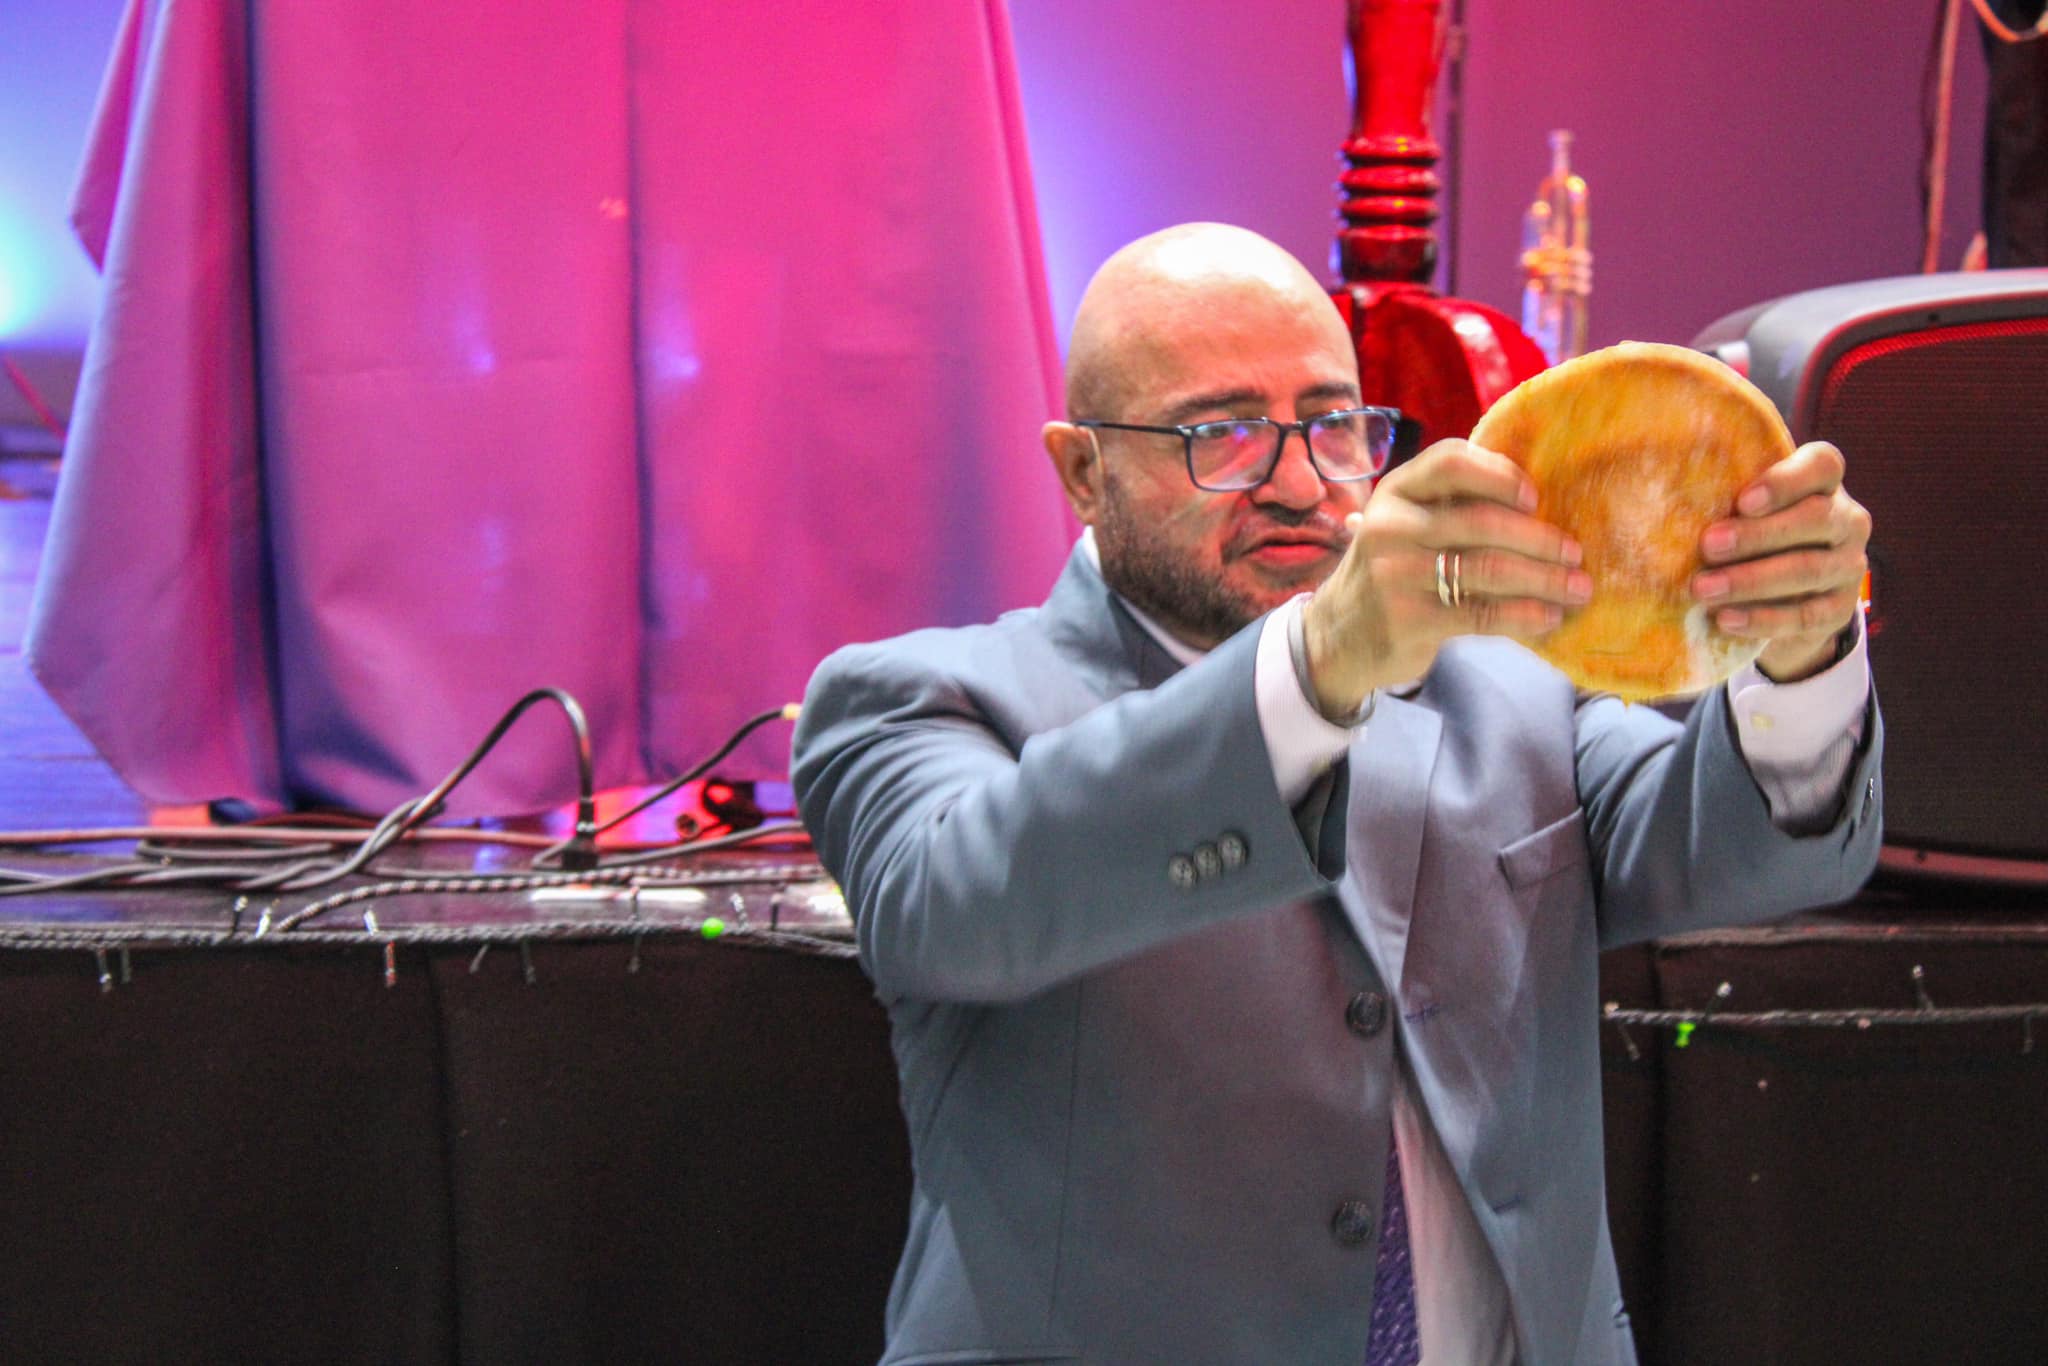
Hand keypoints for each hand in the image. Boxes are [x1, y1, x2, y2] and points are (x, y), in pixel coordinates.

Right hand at [1301, 439, 1589, 714]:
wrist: (1336, 636)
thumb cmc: (1393, 572)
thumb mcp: (1407, 527)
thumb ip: (1454, 507)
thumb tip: (1545, 504)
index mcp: (1396, 491)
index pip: (1451, 462)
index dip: (1501, 474)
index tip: (1536, 497)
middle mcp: (1390, 526)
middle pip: (1481, 521)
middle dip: (1539, 538)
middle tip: (1576, 552)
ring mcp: (1395, 573)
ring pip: (1489, 570)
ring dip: (1545, 580)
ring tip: (1578, 588)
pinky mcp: (1406, 619)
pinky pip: (1481, 614)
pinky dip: (1524, 617)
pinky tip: (1550, 618)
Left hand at [1689, 441, 1870, 681]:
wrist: (1785, 601)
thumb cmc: (1752, 539)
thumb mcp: (1744, 513)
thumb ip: (1723, 497)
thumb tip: (1659, 490)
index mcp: (1824, 484)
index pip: (1823, 465)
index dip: (1785, 481)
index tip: (1742, 501)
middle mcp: (1847, 520)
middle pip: (1815, 519)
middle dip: (1758, 534)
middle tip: (1707, 546)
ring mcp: (1849, 566)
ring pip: (1809, 569)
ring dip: (1751, 580)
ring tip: (1703, 590)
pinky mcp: (1840, 609)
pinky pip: (1806, 615)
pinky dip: (1763, 619)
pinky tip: (1725, 620)